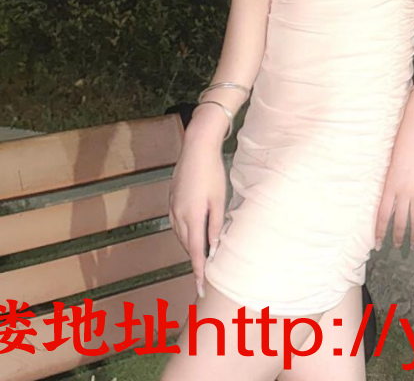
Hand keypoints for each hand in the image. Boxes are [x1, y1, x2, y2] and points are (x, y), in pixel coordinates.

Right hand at [168, 120, 228, 298]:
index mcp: (192, 217)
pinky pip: (177, 223)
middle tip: (206, 274)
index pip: (195, 252)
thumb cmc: (212, 172)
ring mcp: (172, 206)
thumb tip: (214, 248)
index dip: (198, 271)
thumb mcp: (218, 200)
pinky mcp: (172, 199)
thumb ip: (215, 225)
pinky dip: (185, 232)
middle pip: (186, 245)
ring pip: (181, 234)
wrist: (196, 147)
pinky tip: (194, 231)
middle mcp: (178, 215)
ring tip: (202, 255)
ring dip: (190, 245)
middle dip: (195, 259)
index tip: (200, 288)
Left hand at [375, 89, 413, 250]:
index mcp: (389, 183)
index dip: (380, 231)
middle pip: (399, 220)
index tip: (377, 244)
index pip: (382, 214)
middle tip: (395, 247)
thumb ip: (391, 179)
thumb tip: (392, 195)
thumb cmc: (402, 137)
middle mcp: (403, 189)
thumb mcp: (391, 160)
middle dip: (397, 236)